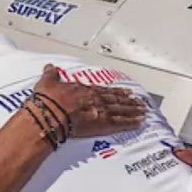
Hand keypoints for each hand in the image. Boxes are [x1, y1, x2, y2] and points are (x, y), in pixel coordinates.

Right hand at [32, 65, 146, 139]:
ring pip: (122, 110)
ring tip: (144, 112)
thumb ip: (51, 75)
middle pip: (116, 100)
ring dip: (133, 111)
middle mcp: (96, 98)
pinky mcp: (102, 124)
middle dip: (129, 101)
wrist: (50, 113)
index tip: (126, 92)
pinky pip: (120, 124)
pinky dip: (131, 123)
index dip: (116, 91)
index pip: (104, 91)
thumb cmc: (48, 100)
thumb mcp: (47, 82)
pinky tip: (140, 124)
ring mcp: (101, 111)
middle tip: (140, 102)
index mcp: (84, 90)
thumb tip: (50, 67)